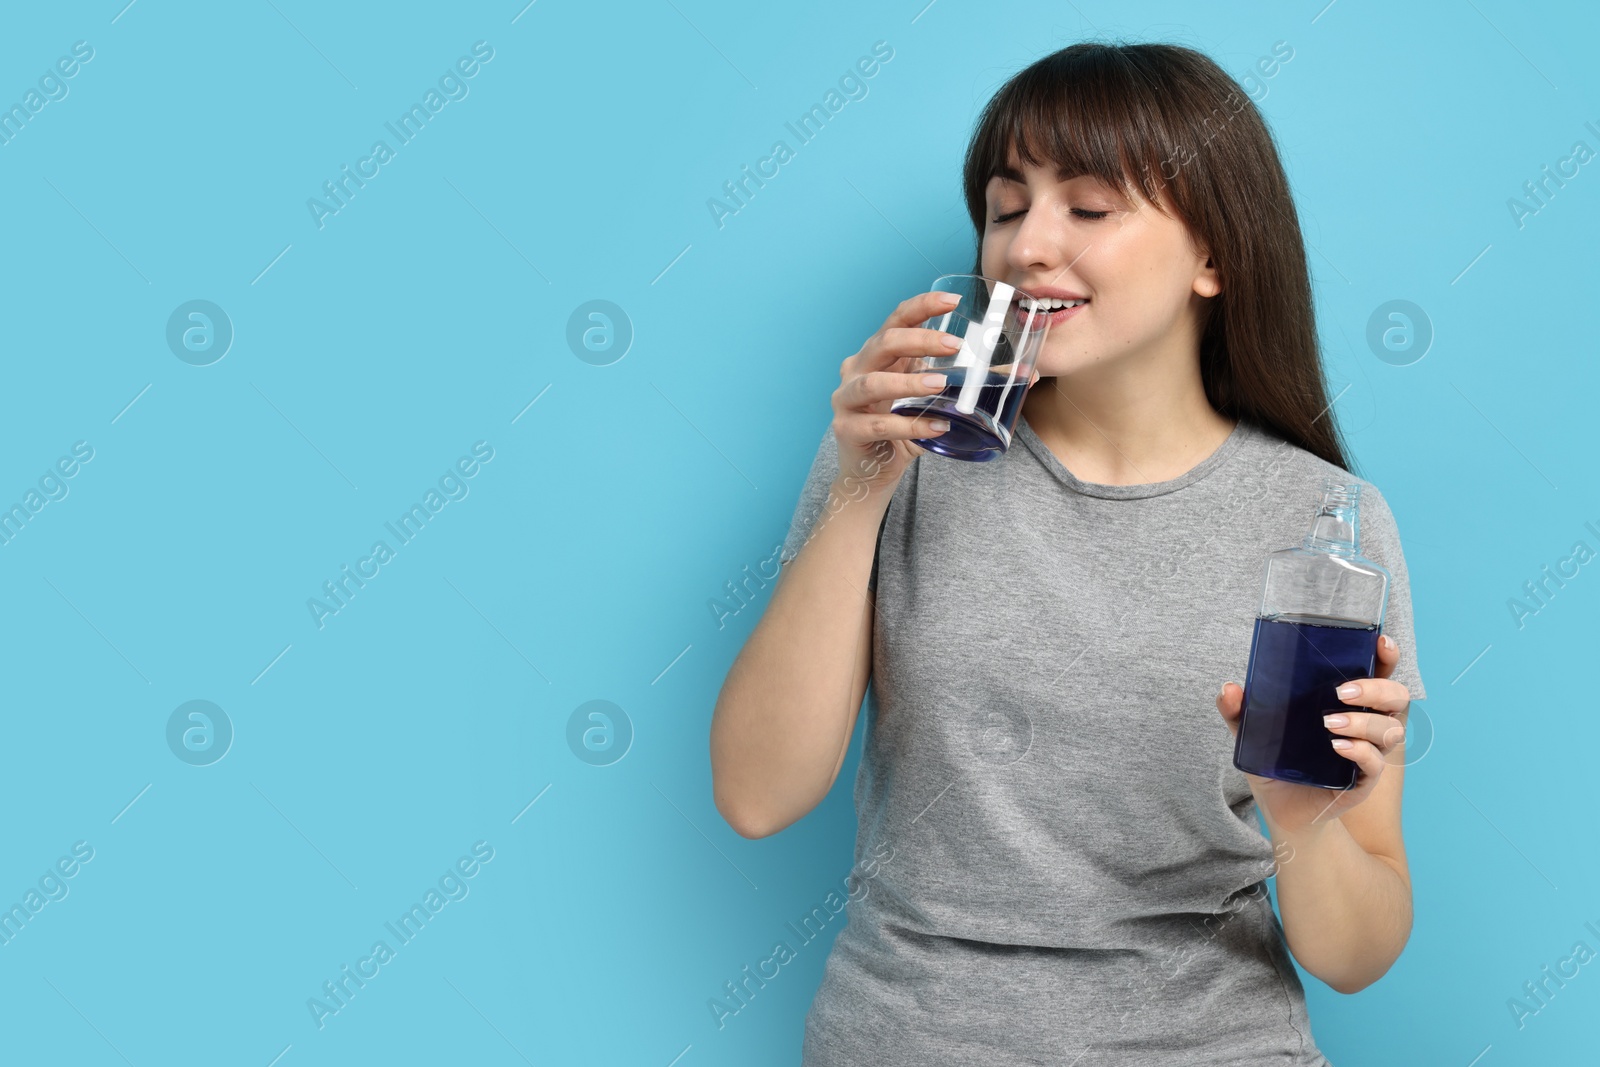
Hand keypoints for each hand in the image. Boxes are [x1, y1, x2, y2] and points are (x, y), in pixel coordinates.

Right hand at [831, 290, 1040, 495]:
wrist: (871, 470)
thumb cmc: (903, 427)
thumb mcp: (934, 400)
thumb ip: (970, 385)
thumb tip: (1029, 376)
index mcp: (879, 354)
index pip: (897, 319)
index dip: (922, 306)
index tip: (953, 301)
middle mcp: (858, 369)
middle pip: (883, 343)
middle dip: (919, 340)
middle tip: (955, 346)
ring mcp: (847, 399)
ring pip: (873, 383)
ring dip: (909, 382)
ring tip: (941, 384)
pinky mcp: (847, 429)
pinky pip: (878, 425)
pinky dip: (909, 426)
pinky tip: (936, 427)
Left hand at [1215, 633, 1411, 836]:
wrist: (1279, 806)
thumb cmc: (1274, 761)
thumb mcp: (1252, 732)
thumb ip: (1240, 709)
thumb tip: (1229, 688)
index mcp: (1347, 702)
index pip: (1379, 673)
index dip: (1387, 656)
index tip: (1381, 642)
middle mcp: (1365, 723)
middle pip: (1397, 697)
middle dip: (1377, 688)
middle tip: (1341, 692)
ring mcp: (1368, 752)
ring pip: (1390, 730)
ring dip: (1363, 722)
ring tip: (1329, 723)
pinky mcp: (1363, 781)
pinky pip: (1376, 763)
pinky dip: (1360, 752)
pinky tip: (1337, 747)